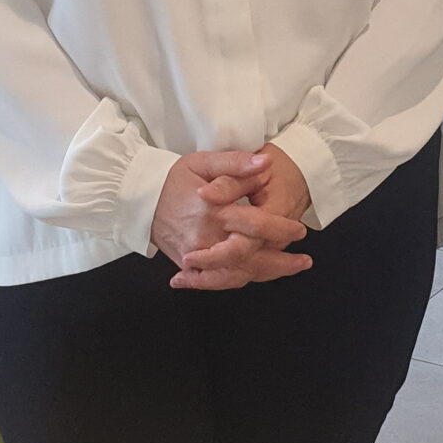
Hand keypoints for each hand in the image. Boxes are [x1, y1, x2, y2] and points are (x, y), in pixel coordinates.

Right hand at [151, 148, 312, 290]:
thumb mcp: (203, 162)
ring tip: (289, 269)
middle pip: (251, 259)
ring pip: (237, 274)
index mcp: (214, 212)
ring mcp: (196, 256)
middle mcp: (206, 239)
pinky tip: (258, 276)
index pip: (256, 226)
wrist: (138, 199)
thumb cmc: (172, 178)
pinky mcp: (188, 265)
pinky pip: (218, 279)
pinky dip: (239, 280)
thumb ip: (235, 163)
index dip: (281, 229)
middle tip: (304, 261)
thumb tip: (265, 163)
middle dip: (281, 263)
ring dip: (266, 275)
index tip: (300, 230)